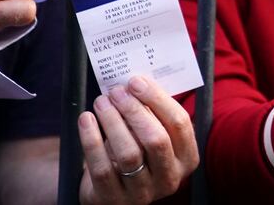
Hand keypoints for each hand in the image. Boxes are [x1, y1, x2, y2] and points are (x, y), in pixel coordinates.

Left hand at [79, 76, 198, 204]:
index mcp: (187, 158)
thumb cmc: (137, 151)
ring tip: (101, 102)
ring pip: (129, 154)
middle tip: (117, 91)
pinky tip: (86, 119)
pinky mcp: (114, 200)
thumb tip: (136, 82)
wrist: (112, 191)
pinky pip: (102, 168)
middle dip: (134, 110)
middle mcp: (170, 179)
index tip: (136, 81)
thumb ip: (152, 114)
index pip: (179, 124)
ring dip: (113, 121)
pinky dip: (92, 140)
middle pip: (156, 139)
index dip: (157, 99)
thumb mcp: (152, 135)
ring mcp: (143, 193)